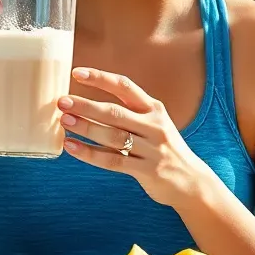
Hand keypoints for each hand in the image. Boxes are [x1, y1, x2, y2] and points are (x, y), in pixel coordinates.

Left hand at [59, 67, 214, 208]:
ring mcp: (151, 148)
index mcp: (154, 109)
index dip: (100, 78)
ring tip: (64, 121)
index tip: (77, 73)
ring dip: (86, 127)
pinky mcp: (146, 170)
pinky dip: (89, 154)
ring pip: (112, 136)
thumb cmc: (165, 150)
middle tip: (62, 101)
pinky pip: (112, 161)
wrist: (192, 181)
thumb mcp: (155, 124)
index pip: (124, 86)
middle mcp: (154, 125)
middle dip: (86, 105)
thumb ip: (130, 114)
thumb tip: (88, 106)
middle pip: (114, 112)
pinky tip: (72, 147)